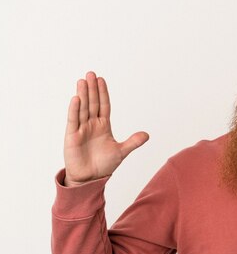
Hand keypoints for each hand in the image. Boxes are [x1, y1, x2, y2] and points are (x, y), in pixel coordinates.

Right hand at [63, 71, 148, 186]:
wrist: (90, 179)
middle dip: (92, 89)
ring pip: (82, 108)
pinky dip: (74, 109)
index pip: (104, 106)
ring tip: (83, 80)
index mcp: (103, 126)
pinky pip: (73, 120)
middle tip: (91, 73)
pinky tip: (76, 98)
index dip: (103, 93)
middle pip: (92, 103)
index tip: (102, 80)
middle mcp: (92, 124)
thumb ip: (133, 142)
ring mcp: (81, 129)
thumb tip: (147, 135)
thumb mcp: (121, 151)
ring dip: (83, 95)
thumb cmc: (104, 165)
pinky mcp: (72, 136)